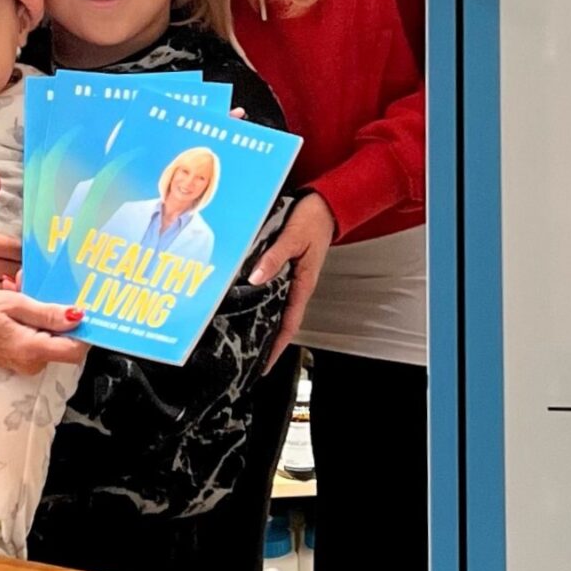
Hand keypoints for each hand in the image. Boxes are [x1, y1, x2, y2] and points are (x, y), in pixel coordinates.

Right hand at [0, 174, 20, 292]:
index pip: (17, 248)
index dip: (27, 250)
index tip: (31, 249)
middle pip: (16, 269)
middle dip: (24, 267)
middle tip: (30, 265)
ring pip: (7, 288)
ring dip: (16, 283)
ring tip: (20, 278)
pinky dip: (2, 297)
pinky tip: (5, 291)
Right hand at [0, 287, 87, 374]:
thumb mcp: (17, 304)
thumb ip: (49, 313)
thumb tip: (77, 317)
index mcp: (31, 350)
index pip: (75, 351)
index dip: (84, 333)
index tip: (84, 313)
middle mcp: (30, 364)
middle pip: (64, 345)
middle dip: (60, 318)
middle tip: (46, 293)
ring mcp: (24, 365)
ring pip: (51, 341)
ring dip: (45, 319)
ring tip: (27, 294)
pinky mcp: (19, 361)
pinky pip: (38, 343)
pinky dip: (35, 325)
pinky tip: (21, 309)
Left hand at [248, 193, 336, 370]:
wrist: (325, 204)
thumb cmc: (313, 219)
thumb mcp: (292, 236)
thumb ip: (274, 257)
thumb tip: (255, 278)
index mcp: (303, 283)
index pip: (289, 323)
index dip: (277, 347)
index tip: (265, 365)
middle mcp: (298, 285)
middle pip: (281, 321)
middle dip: (267, 343)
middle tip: (248, 360)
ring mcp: (293, 279)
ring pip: (276, 308)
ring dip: (263, 324)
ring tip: (244, 339)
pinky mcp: (288, 270)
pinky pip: (273, 292)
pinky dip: (260, 301)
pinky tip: (246, 304)